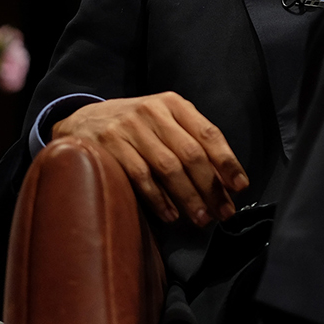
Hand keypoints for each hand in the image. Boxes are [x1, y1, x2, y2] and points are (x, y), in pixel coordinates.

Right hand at [51, 92, 248, 226]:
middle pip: (191, 154)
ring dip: (188, 197)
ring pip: (168, 168)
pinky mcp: (109, 145)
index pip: (209, 134)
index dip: (227, 162)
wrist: (83, 120)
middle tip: (223, 212)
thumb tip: (225, 182)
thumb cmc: (136, 127)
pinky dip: (158, 199)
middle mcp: (153, 112)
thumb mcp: (164, 122)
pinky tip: (171, 215)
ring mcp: (129, 128)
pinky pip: (140, 177)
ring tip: (201, 218)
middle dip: (211, 187)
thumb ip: (191, 143)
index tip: (240, 187)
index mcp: (174, 104)